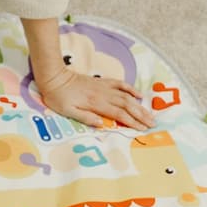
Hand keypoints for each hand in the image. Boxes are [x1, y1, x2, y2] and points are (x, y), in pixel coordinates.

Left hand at [38, 66, 154, 130]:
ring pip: (126, 96)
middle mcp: (102, 94)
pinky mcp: (101, 81)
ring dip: (139, 105)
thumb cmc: (58, 97)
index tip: (143, 129)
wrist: (53, 77)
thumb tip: (102, 124)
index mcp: (95, 103)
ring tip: (150, 114)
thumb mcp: (67, 111)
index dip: (132, 122)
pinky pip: (119, 84)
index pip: (118, 114)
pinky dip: (130, 89)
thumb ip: (85, 117)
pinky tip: (139, 95)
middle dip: (140, 115)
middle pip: (126, 105)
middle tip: (153, 124)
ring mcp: (103, 86)